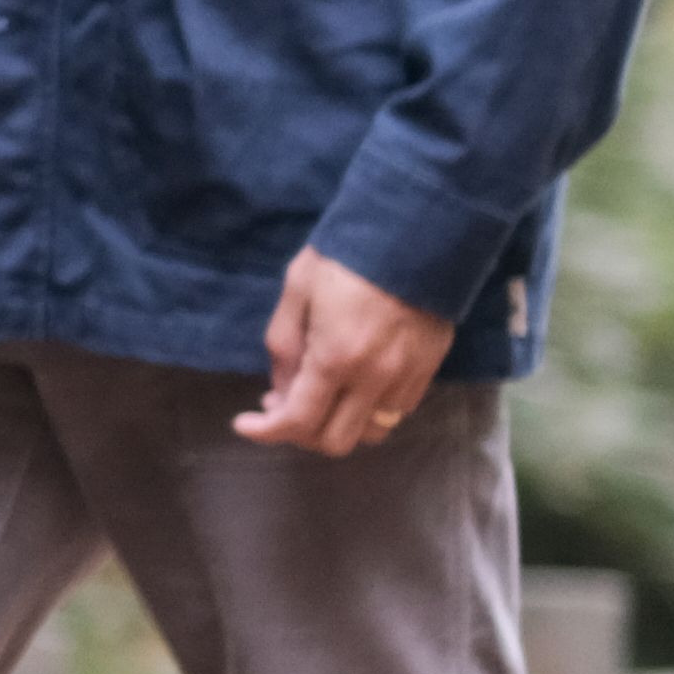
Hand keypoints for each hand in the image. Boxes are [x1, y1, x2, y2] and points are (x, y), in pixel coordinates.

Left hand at [235, 248, 455, 455]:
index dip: (266, 432)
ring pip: (371, 432)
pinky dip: (370, 410)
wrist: (414, 231)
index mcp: (336, 358)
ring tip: (320, 395)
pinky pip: (397, 411)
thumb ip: (284, 347)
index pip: (298, 421)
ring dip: (339, 423)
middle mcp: (375, 378)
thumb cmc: (345, 256)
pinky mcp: (430, 368)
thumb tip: (279, 393)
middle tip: (282, 405)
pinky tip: (354, 383)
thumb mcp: (297, 292)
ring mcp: (407, 377)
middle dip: (301, 432)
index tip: (244, 423)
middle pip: (335, 441)